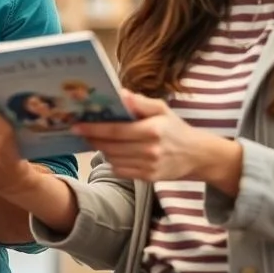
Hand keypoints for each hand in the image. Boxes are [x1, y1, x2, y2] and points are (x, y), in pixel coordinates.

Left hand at [74, 90, 236, 185]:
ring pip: (112, 159)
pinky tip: (114, 152)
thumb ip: (140, 102)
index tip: (76, 125)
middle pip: (110, 146)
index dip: (93, 129)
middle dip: (93, 138)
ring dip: (102, 149)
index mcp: (152, 130)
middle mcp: (149, 150)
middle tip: (82, 131)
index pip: (115, 130)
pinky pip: (120, 171)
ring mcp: (149, 166)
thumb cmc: (175, 128)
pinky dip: (113, 162)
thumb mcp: (162, 109)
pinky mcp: (148, 178)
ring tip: (99, 140)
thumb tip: (121, 94)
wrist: (196, 155)